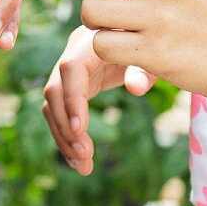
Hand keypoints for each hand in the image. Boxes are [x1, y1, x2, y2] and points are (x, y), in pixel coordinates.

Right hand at [44, 26, 155, 174]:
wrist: (142, 38)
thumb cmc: (150, 45)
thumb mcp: (153, 56)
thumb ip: (145, 70)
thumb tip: (136, 88)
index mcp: (91, 43)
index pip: (71, 68)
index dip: (72, 98)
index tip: (79, 129)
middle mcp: (73, 55)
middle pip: (55, 92)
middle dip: (66, 127)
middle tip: (85, 158)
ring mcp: (68, 74)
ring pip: (53, 107)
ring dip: (64, 139)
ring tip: (83, 167)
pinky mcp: (71, 89)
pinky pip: (61, 114)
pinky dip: (67, 137)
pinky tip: (80, 160)